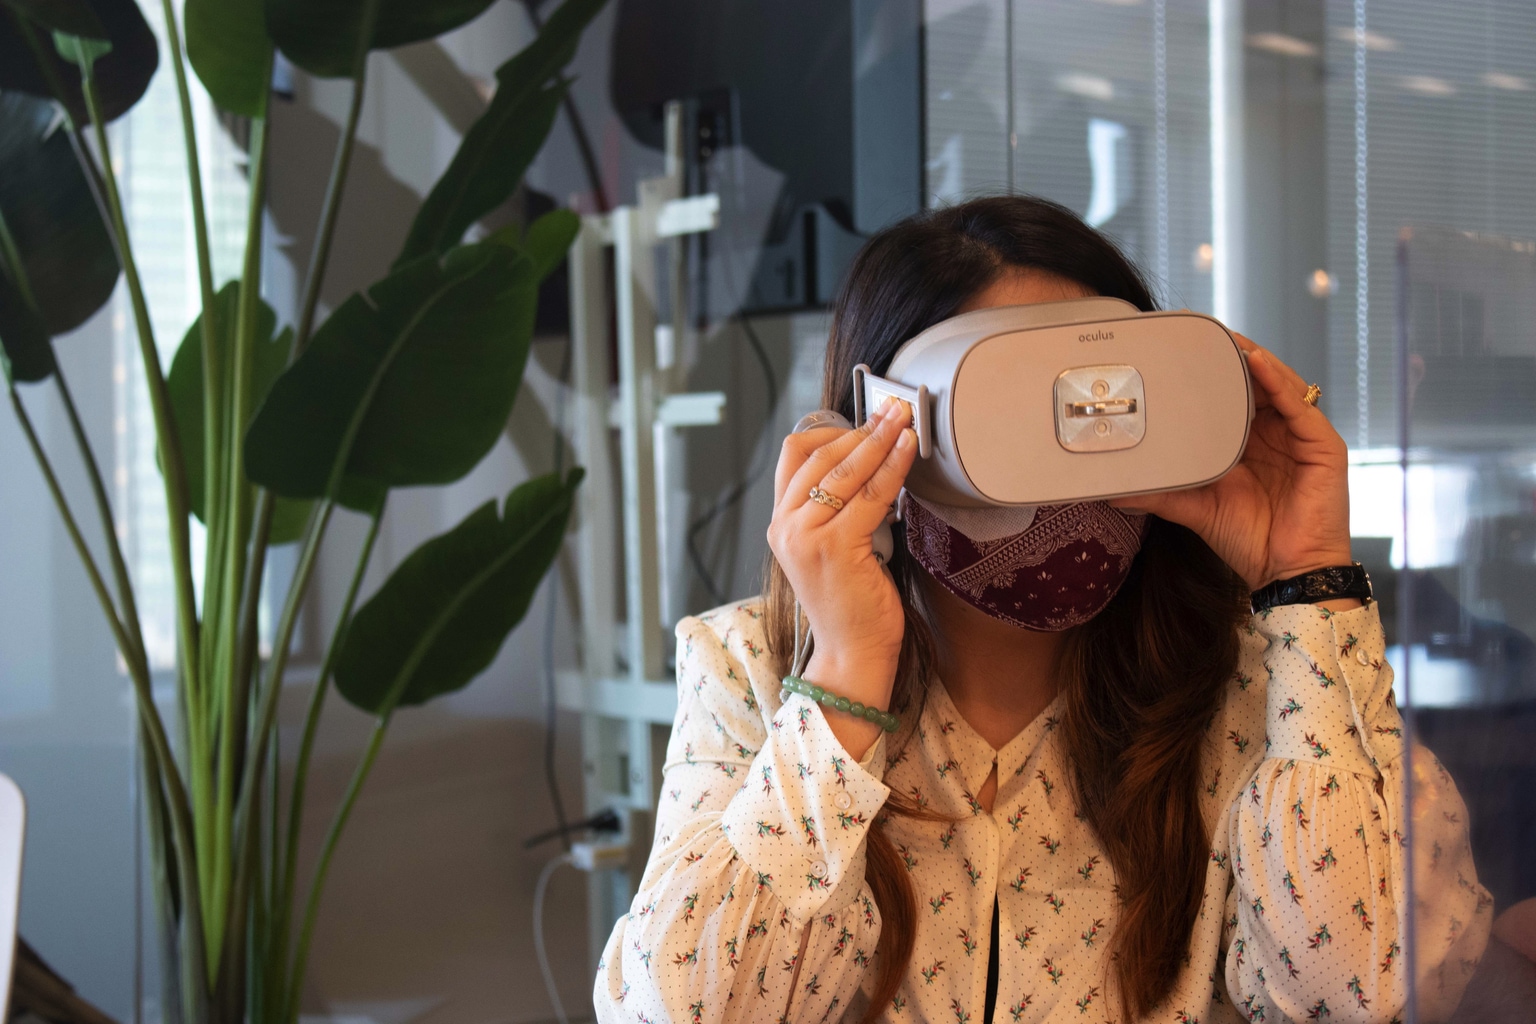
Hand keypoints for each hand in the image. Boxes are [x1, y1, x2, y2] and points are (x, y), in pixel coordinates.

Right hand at [767, 399, 917, 756]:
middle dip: (859, 428)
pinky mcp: (835, 548)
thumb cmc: (852, 603)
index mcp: (780, 524)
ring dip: (877, 438)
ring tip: (903, 418)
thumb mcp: (834, 546)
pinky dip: (892, 466)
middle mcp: (785, 527)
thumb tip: (871, 459)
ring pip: (843, 470)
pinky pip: (869, 494)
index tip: (865, 422)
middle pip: (816, 454)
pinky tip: (909, 450)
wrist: (852, 653)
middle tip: (892, 410)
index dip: (831, 431)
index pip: (795, 456)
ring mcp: (806, 537)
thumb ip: (837, 508)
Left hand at [1110, 336, 1352, 590]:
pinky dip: (1278, 381)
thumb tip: (1114, 490)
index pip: (1234, 397)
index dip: (1214, 374)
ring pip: (1279, 385)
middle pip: (1258, 383)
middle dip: (1232, 357)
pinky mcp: (1323, 446)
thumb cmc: (1249, 540)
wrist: (1285, 574)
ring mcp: (1302, 437)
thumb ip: (1160, 493)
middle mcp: (1279, 434)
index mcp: (1252, 444)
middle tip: (1201, 331)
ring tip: (1226, 337)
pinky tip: (1256, 362)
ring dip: (1253, 359)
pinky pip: (1300, 405)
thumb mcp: (1196, 507)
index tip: (1183, 351)